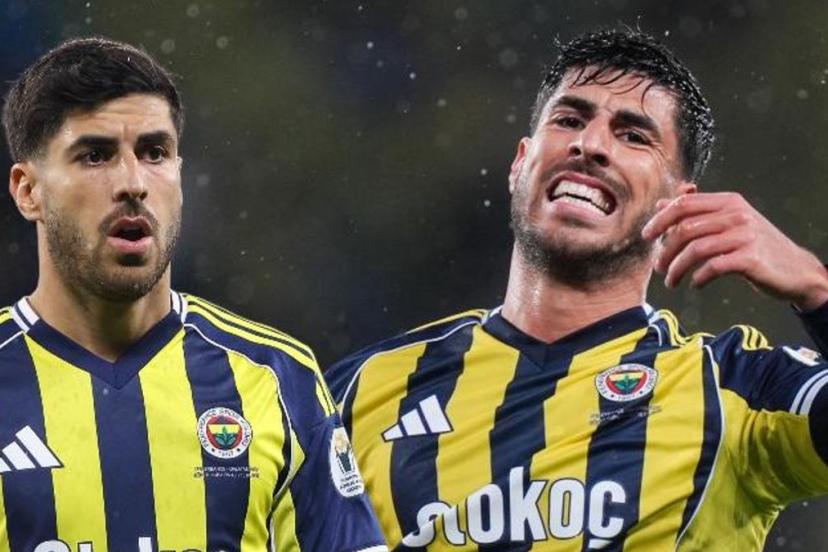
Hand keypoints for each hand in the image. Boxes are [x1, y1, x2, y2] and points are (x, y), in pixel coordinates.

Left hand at [641, 192, 827, 310]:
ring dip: (677, 268)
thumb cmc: (755, 246)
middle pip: (685, 228)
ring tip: (671, 281)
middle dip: (665, 249)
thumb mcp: (729, 223)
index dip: (660, 219)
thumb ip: (697, 213)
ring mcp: (745, 236)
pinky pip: (712, 267)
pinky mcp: (750, 258)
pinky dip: (698, 277)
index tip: (646, 236)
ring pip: (695, 249)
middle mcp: (737, 214)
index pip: (685, 204)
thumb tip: (661, 205)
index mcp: (728, 201)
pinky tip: (695, 284)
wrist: (795, 269)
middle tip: (659, 266)